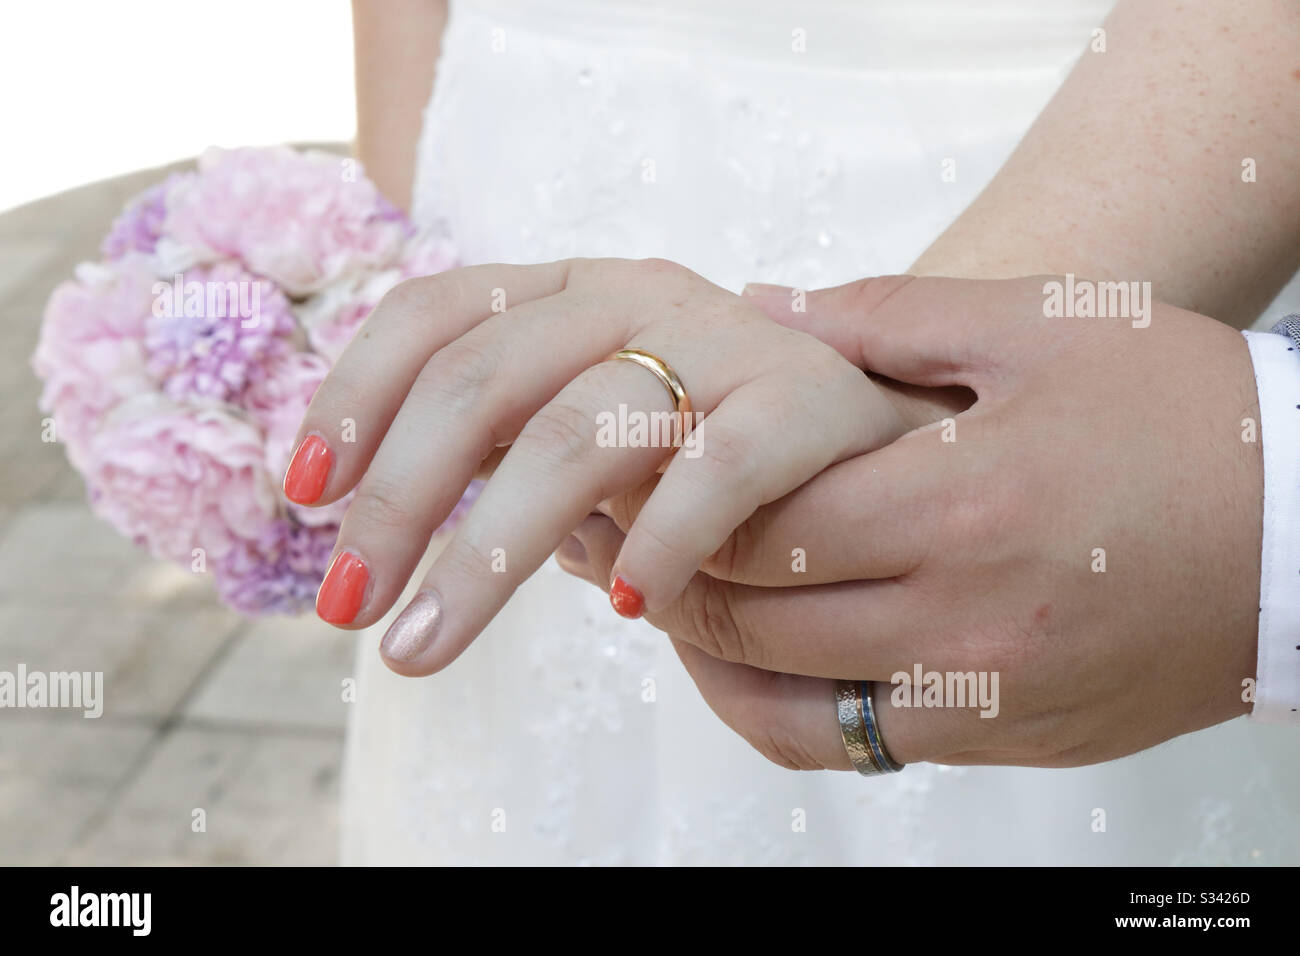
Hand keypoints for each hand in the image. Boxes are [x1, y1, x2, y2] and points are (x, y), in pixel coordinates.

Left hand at [285, 258, 954, 673]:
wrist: (882, 437)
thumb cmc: (712, 447)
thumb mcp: (593, 433)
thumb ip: (506, 452)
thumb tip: (370, 520)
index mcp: (569, 290)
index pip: (434, 312)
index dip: (354, 395)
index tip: (302, 495)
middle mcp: (633, 293)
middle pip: (481, 379)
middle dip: (398, 501)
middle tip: (345, 606)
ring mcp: (721, 334)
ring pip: (576, 433)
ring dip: (487, 552)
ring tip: (425, 646)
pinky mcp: (804, 396)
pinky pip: (714, 470)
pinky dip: (661, 542)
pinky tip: (625, 610)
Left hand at [559, 275, 1262, 768]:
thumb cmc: (1183, 416)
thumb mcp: (1043, 329)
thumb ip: (887, 320)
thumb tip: (766, 310)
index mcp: (958, 505)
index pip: (759, 521)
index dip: (674, 501)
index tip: (628, 476)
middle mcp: (961, 618)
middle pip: (754, 613)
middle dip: (668, 574)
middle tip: (613, 538)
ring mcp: (983, 694)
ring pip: (785, 698)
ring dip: (704, 650)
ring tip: (660, 598)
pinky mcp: (1005, 739)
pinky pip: (853, 744)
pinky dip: (777, 709)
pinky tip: (750, 661)